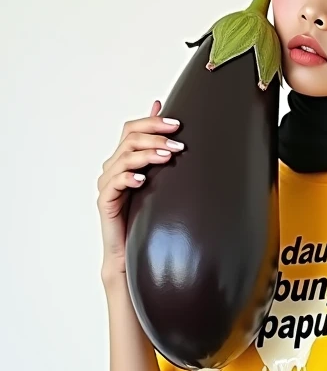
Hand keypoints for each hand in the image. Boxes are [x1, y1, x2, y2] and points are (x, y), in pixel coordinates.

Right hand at [97, 99, 182, 280]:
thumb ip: (161, 155)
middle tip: (178, 145)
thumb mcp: (159, 180)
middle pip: (129, 139)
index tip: (176, 124)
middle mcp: (113, 167)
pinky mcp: (105, 200)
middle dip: (155, 138)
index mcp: (124, 158)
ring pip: (124, 158)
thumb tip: (175, 131)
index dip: (152, 121)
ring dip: (147, 155)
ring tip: (167, 157)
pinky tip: (142, 180)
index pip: (132, 129)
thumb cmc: (146, 213)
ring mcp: (107, 183)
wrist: (130, 248)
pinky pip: (114, 184)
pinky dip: (128, 178)